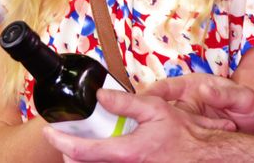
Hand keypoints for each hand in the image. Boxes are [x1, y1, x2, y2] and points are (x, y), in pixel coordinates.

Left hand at [43, 88, 235, 162]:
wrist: (204, 157)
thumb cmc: (184, 136)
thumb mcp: (155, 109)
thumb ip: (125, 102)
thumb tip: (100, 96)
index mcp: (126, 152)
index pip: (82, 150)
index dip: (61, 140)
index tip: (50, 131)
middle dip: (69, 152)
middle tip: (65, 137)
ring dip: (84, 157)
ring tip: (79, 143)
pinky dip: (99, 160)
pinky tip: (100, 151)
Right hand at [141, 74, 253, 133]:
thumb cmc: (252, 107)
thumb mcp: (242, 98)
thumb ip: (224, 94)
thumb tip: (204, 90)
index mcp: (195, 85)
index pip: (167, 86)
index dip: (151, 93)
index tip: (140, 100)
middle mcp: (187, 101)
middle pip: (159, 106)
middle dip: (145, 115)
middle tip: (133, 125)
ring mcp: (188, 118)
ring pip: (164, 123)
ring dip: (155, 131)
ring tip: (143, 141)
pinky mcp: (192, 132)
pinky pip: (176, 137)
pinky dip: (169, 143)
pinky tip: (163, 152)